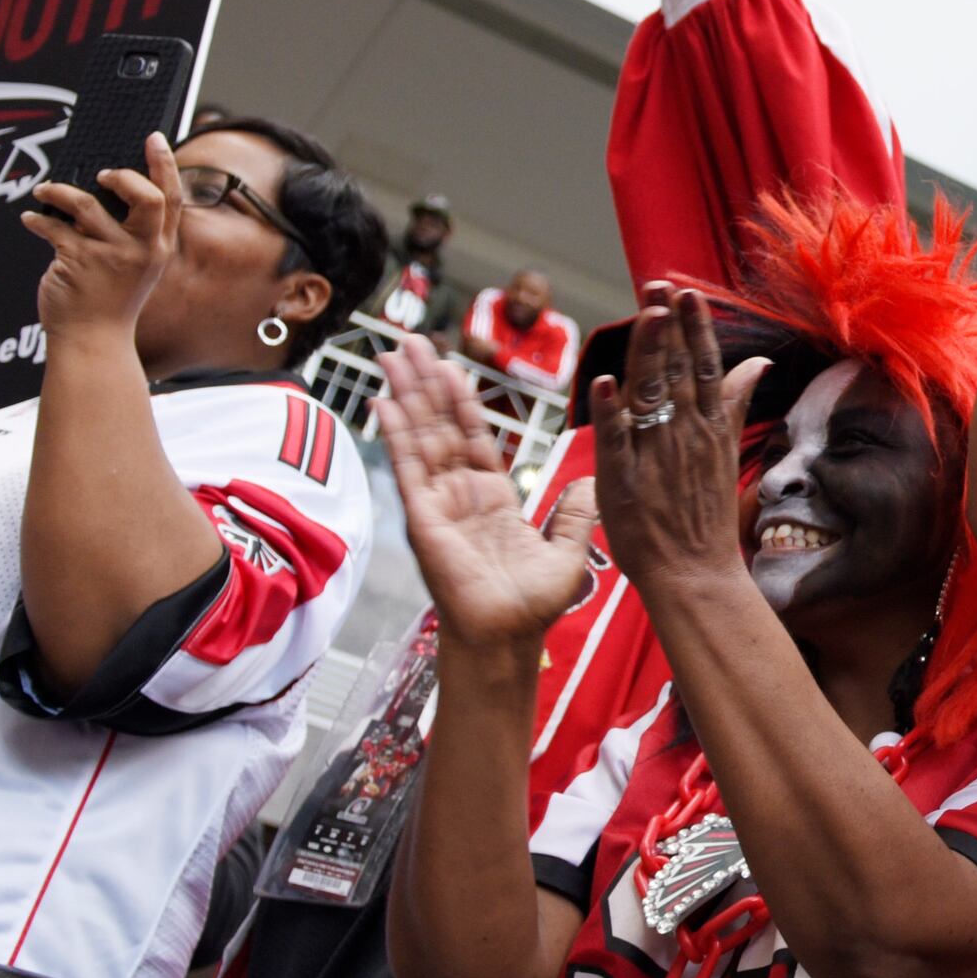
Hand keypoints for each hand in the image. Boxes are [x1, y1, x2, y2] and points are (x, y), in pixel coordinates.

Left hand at [22, 133, 181, 345]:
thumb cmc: (110, 301)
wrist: (91, 340)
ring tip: (45, 190)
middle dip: (123, 176)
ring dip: (59, 191)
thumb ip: (130, 233)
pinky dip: (37, 220)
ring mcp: (111, 256)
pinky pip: (53, 227)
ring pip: (88, 205)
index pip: (171, 199)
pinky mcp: (78, 262)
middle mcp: (142, 249)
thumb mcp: (135, 266)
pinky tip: (30, 220)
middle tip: (99, 175)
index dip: (165, 164)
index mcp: (158, 246)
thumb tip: (101, 191)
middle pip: (147, 198)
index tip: (154, 138)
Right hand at [375, 337, 596, 651]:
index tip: (449, 364)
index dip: (460, 400)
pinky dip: (396, 433)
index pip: (473, 437)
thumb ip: (577, 512)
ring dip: (407, 394)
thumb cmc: (533, 605)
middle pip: (439, 426)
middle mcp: (458, 495)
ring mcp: (437, 504)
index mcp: (491, 498)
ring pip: (421, 437)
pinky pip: (409, 469)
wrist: (510, 637)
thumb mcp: (569, 549)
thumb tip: (591, 480)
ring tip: (394, 352)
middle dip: (424, 382)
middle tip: (409, 340)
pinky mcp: (423, 518)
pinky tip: (384, 400)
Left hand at [584, 285, 768, 601]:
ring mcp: (656, 456)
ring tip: (646, 314)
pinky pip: (617, 440)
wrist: (695, 573)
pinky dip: (610, 412)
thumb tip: (760, 362)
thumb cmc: (705, 515)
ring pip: (651, 395)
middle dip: (669, 324)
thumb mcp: (724, 450)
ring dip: (647, 353)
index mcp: (708, 426)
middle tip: (660, 284)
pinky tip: (605, 382)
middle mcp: (685, 434)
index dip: (694, 327)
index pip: (703, 365)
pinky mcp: (625, 480)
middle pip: (677, 370)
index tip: (687, 293)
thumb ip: (733, 402)